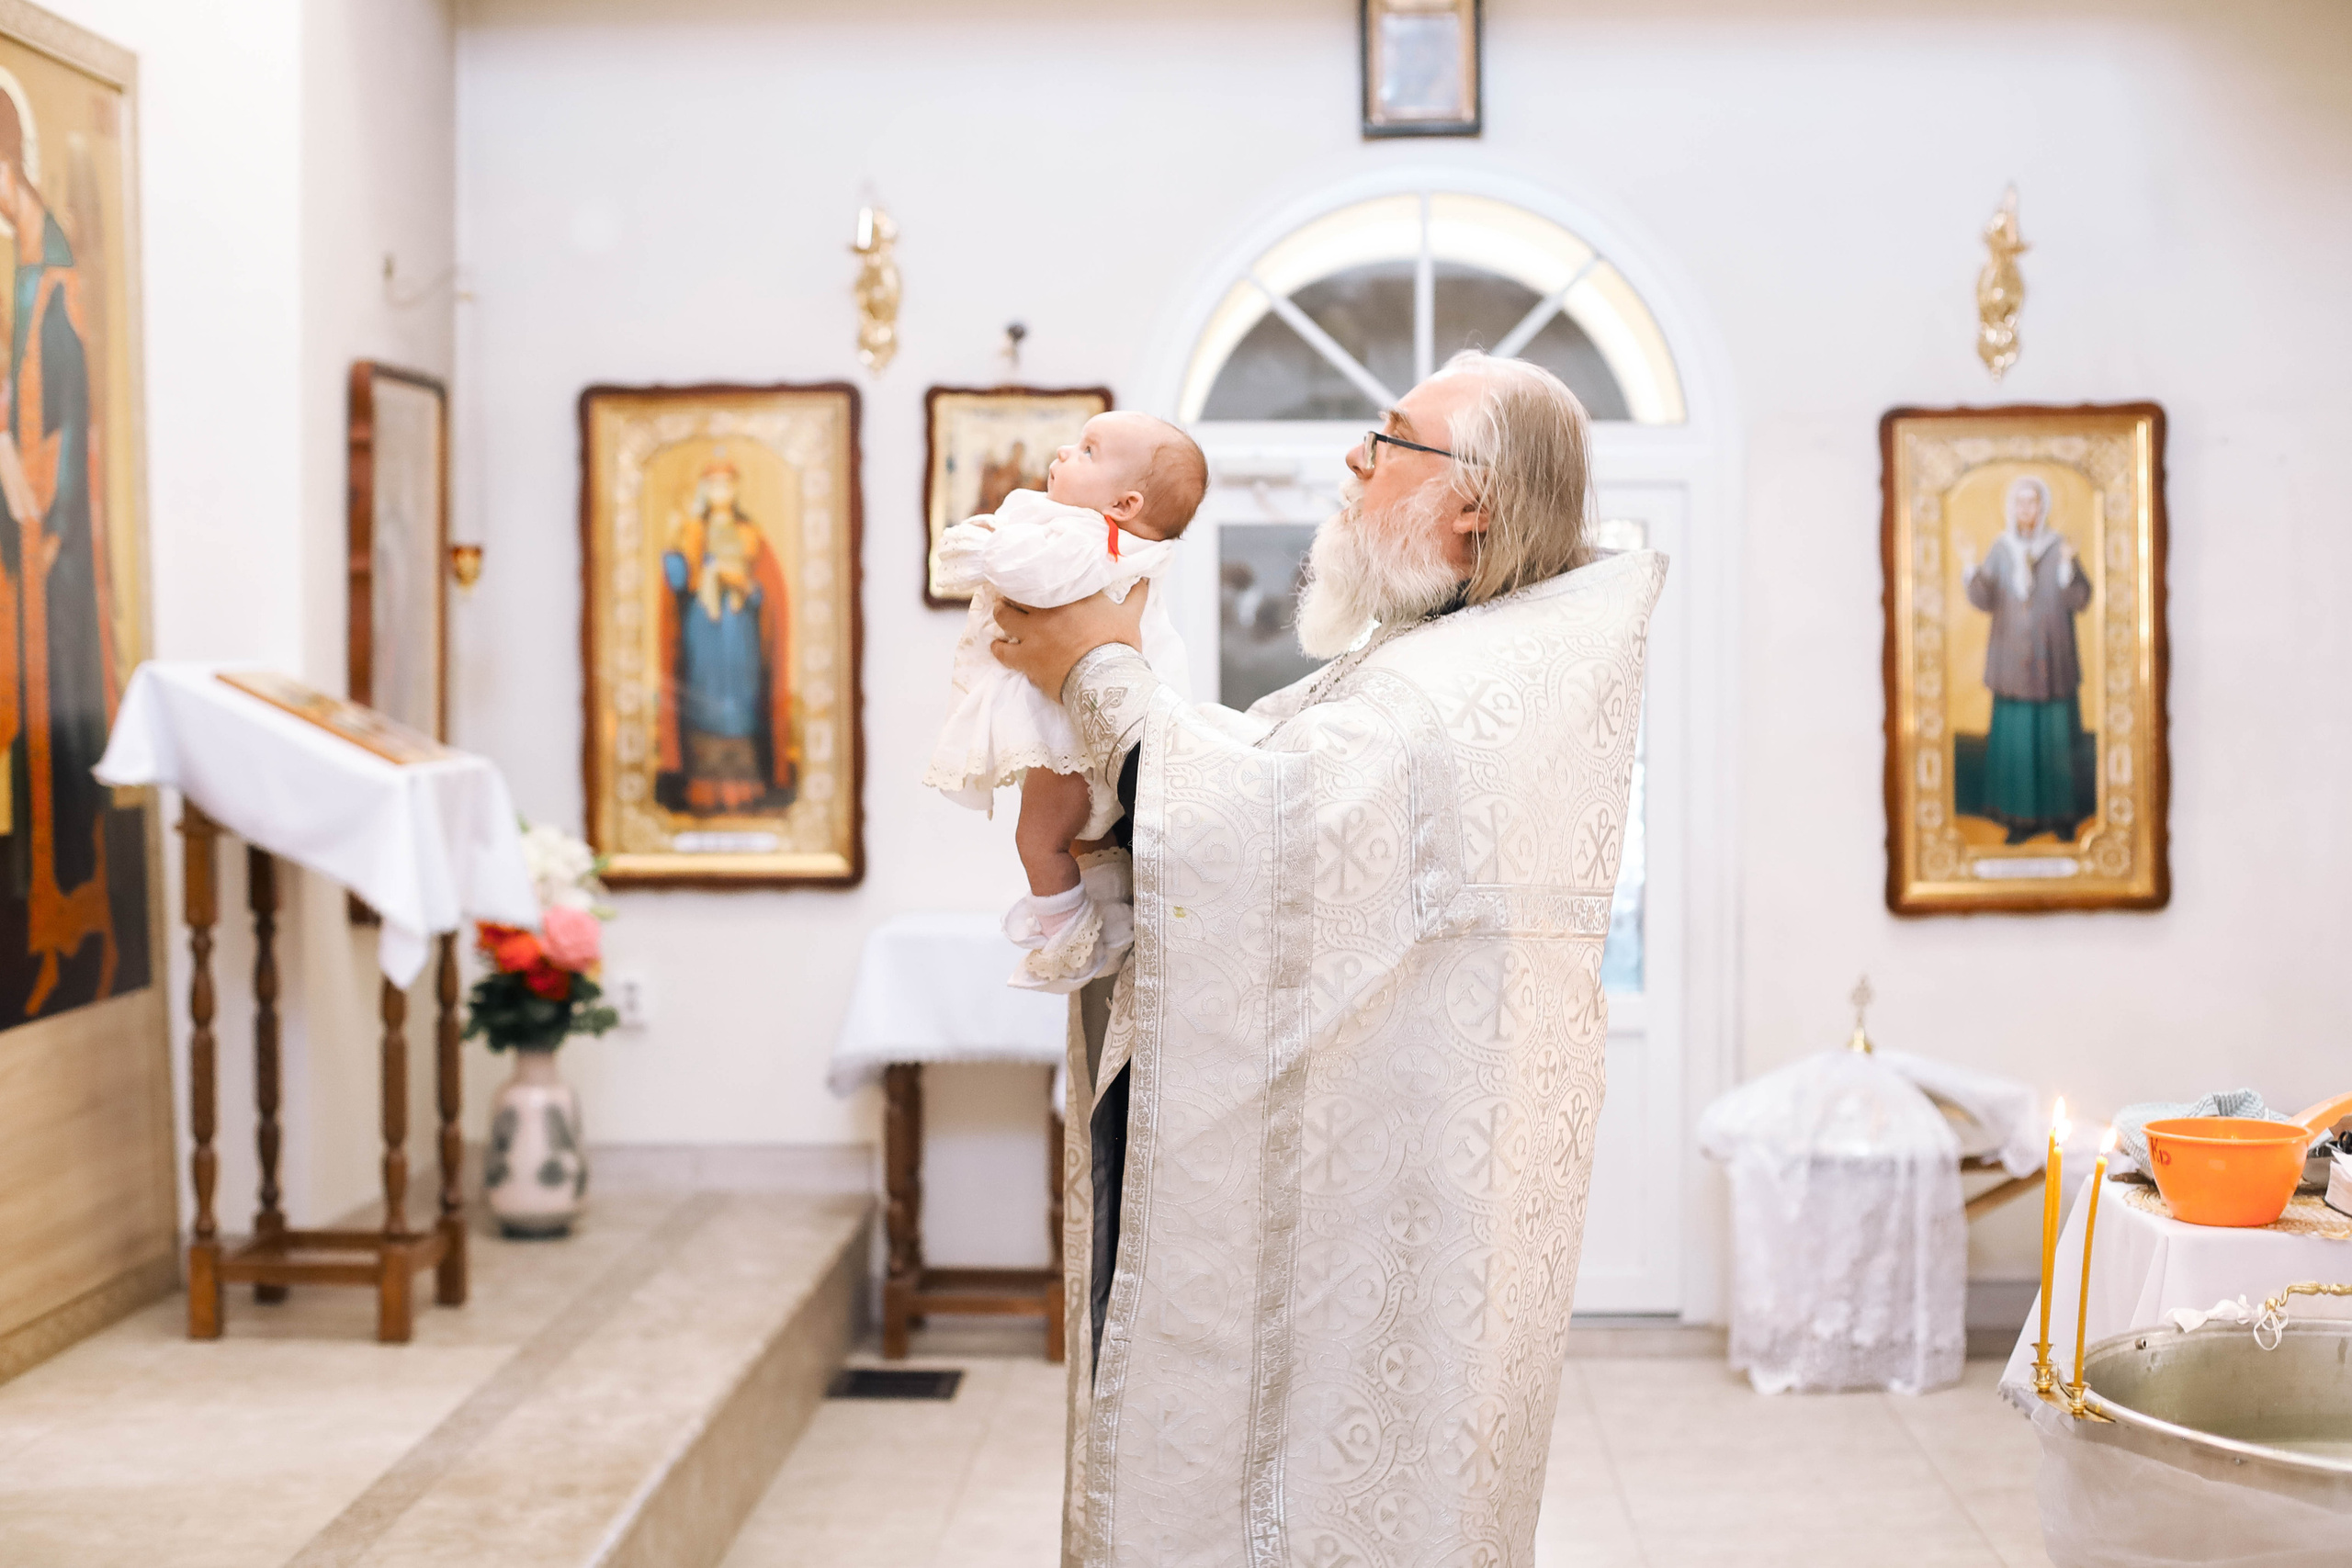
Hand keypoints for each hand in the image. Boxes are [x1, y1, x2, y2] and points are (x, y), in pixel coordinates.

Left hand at [992, 581, 1148, 695]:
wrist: (1105, 677)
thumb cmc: (1118, 645)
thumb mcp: (1131, 617)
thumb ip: (1136, 596)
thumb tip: (1147, 579)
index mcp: (1073, 595)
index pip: (1050, 577)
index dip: (1041, 576)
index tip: (1038, 574)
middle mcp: (1048, 608)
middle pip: (1020, 592)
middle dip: (1015, 591)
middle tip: (1013, 593)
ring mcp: (1033, 632)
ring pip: (1004, 615)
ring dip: (1001, 613)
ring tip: (1001, 612)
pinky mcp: (1025, 657)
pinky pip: (1002, 650)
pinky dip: (998, 648)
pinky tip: (997, 646)